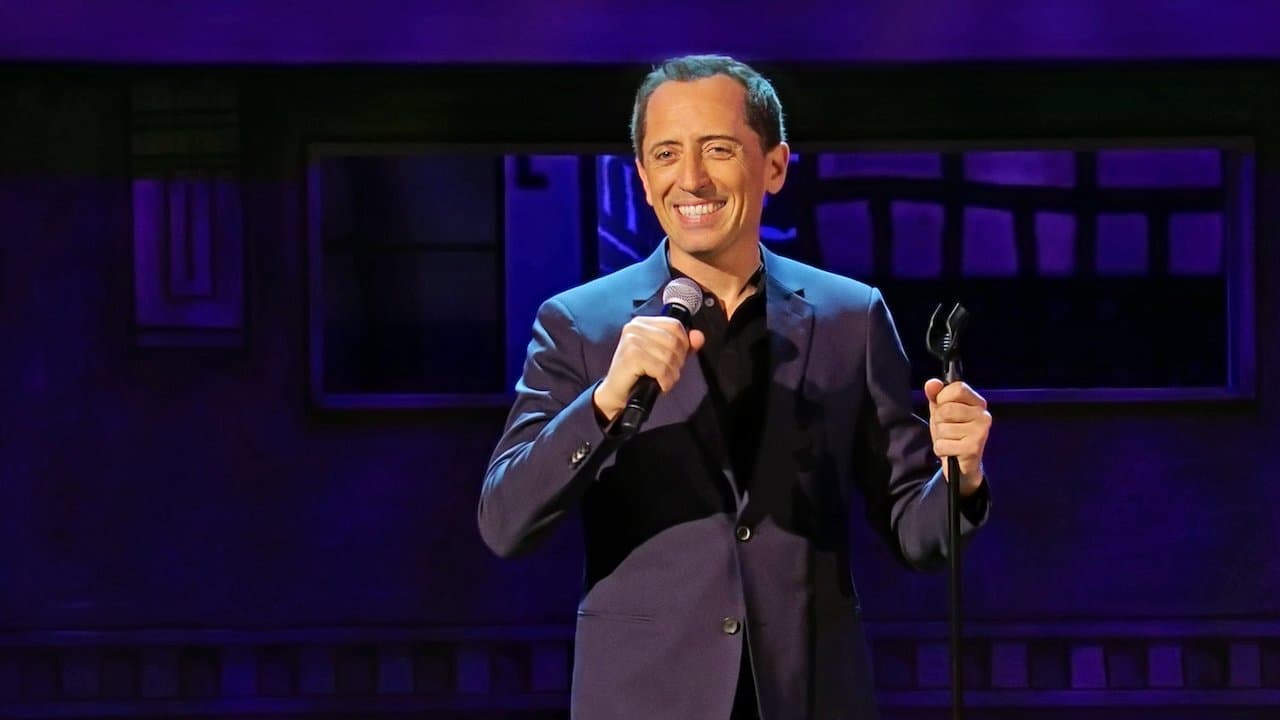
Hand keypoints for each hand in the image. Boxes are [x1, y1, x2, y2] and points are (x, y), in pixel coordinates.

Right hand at [592, 317, 705, 421]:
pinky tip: (659, 385)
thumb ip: (683, 345)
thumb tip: (699, 336)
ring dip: (671, 374)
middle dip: (677, 361)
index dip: (683, 344)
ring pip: (669, 355)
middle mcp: (635, 327)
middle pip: (674, 341)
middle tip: (668, 373)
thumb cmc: (640, 374)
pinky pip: (661, 368)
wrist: (617, 393)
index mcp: (642, 322)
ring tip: (663, 380)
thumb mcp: (664, 356)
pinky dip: (665, 380)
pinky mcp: (631, 356)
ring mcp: (631, 340)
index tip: (676, 359)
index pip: (675, 325)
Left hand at [924, 379, 990, 494]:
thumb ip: (935, 395)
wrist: (963, 465)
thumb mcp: (941, 411)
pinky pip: (943, 444)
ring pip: (943, 428)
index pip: (957, 388)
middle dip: (938, 421)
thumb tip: (932, 383)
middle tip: (947, 429)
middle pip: (946, 409)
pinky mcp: (973, 448)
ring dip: (940, 437)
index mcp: (978, 402)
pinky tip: (951, 451)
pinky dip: (941, 449)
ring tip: (950, 440)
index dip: (943, 397)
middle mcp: (983, 415)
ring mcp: (980, 432)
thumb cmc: (953, 433)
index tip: (943, 406)